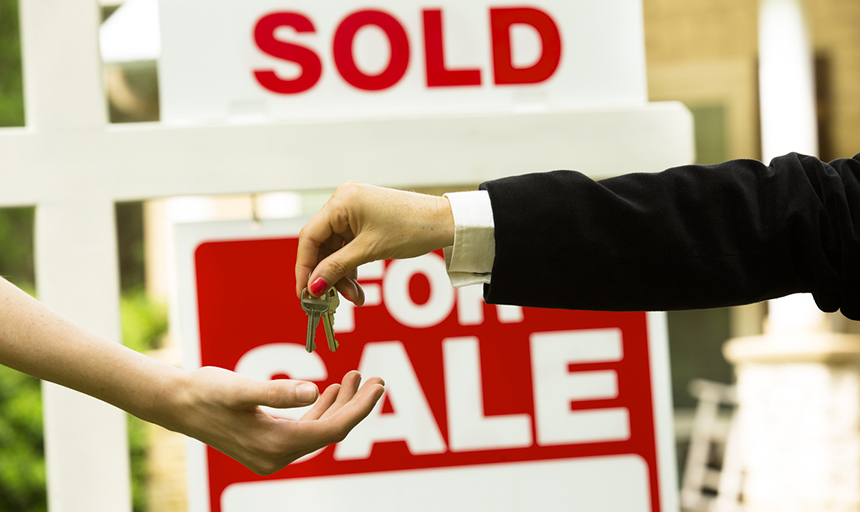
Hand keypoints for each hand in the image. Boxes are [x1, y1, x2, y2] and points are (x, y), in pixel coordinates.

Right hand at [168, 368, 383, 474]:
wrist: (176, 403)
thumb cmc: (207, 391)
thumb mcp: (241, 388)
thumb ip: (278, 392)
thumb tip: (314, 391)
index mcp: (276, 444)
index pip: (332, 429)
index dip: (359, 408)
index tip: (379, 386)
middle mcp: (277, 455)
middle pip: (330, 431)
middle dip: (356, 405)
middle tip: (377, 379)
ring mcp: (272, 452)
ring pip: (319, 429)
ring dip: (339, 404)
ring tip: (356, 376)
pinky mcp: (268, 443)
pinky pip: (305, 429)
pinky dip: (320, 409)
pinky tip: (330, 390)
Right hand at [296, 181, 454, 304]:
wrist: (444, 222)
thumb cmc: (412, 229)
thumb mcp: (370, 251)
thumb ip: (337, 268)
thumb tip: (312, 287)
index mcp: (341, 201)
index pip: (310, 237)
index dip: (304, 268)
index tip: (304, 293)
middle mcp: (343, 201)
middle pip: (321, 245)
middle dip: (327, 275)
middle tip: (331, 301)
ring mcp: (353, 210)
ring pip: (335, 249)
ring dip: (341, 275)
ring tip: (355, 297)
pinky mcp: (363, 219)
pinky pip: (347, 246)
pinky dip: (350, 266)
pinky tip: (357, 286)